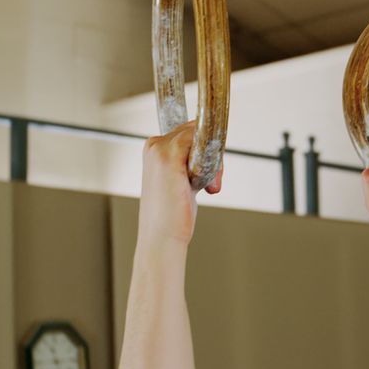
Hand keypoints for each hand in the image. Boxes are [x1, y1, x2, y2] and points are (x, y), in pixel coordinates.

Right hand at [139, 121, 221, 246]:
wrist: (161, 237)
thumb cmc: (173, 213)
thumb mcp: (183, 180)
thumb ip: (191, 161)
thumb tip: (212, 148)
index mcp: (154, 149)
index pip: (189, 132)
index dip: (205, 149)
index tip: (210, 171)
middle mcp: (154, 145)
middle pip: (197, 132)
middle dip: (212, 154)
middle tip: (212, 182)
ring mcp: (159, 149)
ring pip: (202, 136)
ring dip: (214, 162)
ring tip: (209, 187)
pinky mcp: (168, 158)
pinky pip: (200, 142)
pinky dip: (212, 163)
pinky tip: (208, 184)